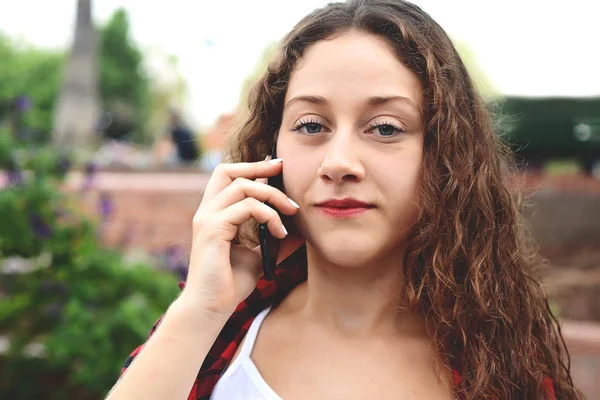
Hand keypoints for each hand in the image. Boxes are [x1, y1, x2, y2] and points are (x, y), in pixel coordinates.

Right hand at [180, 158, 303, 317]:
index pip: (229, 177)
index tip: (279, 166)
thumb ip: (275, 238)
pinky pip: (246, 207)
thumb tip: (300, 228)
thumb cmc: (231, 283)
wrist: (212, 308)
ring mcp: (207, 218)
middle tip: (283, 168)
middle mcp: (207, 211)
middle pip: (228, 171)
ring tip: (291, 213)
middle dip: (258, 166)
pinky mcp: (212, 229)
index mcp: (215, 214)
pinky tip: (280, 232)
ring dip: (273, 196)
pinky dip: (268, 215)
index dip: (253, 167)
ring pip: (243, 186)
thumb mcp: (261, 255)